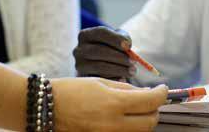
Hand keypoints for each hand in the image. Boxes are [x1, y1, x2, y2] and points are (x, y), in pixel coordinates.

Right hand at [51, 77, 165, 131]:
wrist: (45, 108)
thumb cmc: (71, 90)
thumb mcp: (99, 82)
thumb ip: (124, 89)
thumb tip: (144, 93)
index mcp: (114, 103)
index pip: (151, 101)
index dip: (162, 94)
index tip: (163, 89)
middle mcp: (114, 124)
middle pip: (150, 122)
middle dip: (155, 110)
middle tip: (151, 100)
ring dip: (143, 120)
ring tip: (136, 109)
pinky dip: (129, 127)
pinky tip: (123, 118)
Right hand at [73, 27, 135, 79]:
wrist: (101, 65)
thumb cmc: (111, 48)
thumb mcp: (117, 39)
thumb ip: (123, 39)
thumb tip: (127, 46)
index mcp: (85, 35)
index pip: (100, 33)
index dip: (115, 39)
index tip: (128, 46)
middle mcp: (78, 50)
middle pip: (98, 51)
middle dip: (118, 57)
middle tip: (133, 62)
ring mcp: (79, 66)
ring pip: (99, 67)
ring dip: (119, 69)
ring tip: (132, 71)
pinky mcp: (84, 79)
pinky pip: (100, 80)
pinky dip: (114, 79)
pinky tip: (123, 79)